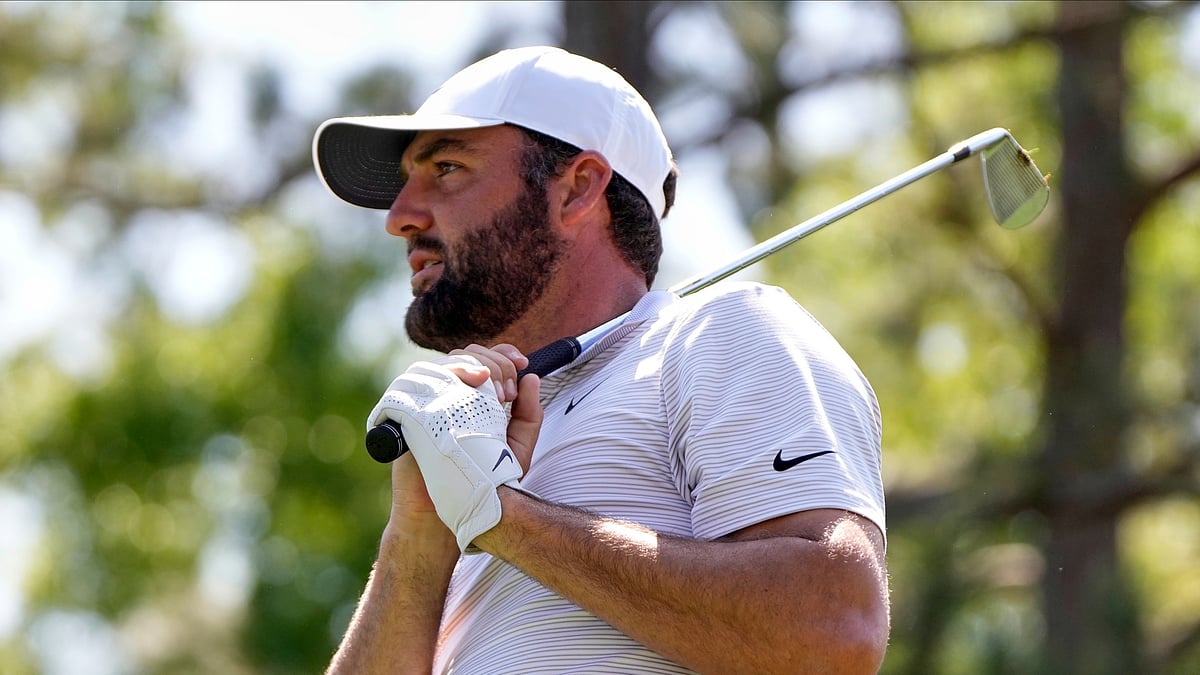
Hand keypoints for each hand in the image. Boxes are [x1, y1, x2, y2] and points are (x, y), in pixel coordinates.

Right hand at [368, 355, 523, 552]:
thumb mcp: (517, 447)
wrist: (451, 509)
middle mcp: (450, 395)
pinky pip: (421, 378)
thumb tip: (531, 378)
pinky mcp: (410, 409)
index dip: (503, 354)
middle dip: (495, 364)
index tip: (522, 364)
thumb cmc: (483, 481)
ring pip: (447, 362)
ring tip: (496, 394)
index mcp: (473, 398)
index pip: (484, 359)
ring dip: (474, 367)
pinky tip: (470, 385)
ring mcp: (429, 401)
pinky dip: (448, 374)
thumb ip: (529, 415)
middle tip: (508, 394)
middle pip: (468, 354)